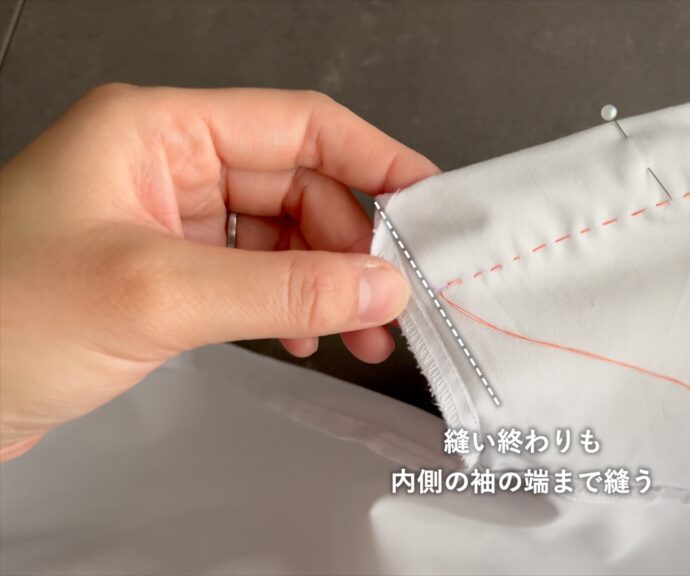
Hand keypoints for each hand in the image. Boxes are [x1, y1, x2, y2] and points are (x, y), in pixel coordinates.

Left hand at [0, 85, 438, 460]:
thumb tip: (380, 285)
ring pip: (283, 236)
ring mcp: (167, 222)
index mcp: (158, 131)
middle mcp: (167, 166)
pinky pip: (254, 276)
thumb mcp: (158, 295)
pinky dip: (289, 306)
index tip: (429, 202)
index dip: (373, 159)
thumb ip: (282, 289)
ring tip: (363, 332)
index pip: (298, 124)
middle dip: (353, 244)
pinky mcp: (166, 274)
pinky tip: (303, 339)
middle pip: (299, 185)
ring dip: (327, 283)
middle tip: (394, 297)